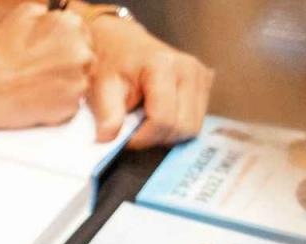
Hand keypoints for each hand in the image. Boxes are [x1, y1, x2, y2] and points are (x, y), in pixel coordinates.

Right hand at [0, 5, 93, 132]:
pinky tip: (35, 100)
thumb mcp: (20, 17)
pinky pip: (70, 105)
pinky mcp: (70, 107)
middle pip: (84, 59)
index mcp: (71, 25)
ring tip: (35, 87)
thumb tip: (55, 15)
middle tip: (41, 73)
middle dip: (66, 66)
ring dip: (62, 85)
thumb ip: (46, 13)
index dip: (64, 46)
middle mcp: (81, 52)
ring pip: (78, 82)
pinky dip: (56, 105)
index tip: (50, 55)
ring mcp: (78, 81)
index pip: (82, 34)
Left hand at [85, 15, 212, 147]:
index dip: (142, 137)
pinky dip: (177, 125)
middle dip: (156, 137)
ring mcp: (200, 75)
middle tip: (135, 129)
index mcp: (163, 66)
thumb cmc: (110, 64)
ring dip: (167, 133)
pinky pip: (196, 120)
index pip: (162, 120)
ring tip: (145, 120)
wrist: (121, 42)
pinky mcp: (205, 82)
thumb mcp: (100, 88)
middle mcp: (189, 69)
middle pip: (182, 127)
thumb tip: (109, 139)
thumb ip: (107, 114)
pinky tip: (159, 113)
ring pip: (192, 127)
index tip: (123, 136)